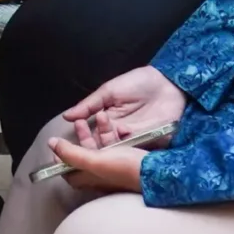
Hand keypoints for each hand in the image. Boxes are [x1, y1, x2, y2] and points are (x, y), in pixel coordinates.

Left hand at [42, 117, 151, 193]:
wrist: (159, 170)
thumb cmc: (125, 168)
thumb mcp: (94, 161)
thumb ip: (71, 153)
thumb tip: (51, 144)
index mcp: (91, 180)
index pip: (69, 173)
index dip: (61, 159)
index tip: (59, 143)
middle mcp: (101, 175)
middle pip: (84, 156)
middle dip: (81, 137)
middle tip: (81, 122)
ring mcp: (114, 167)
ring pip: (100, 147)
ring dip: (97, 131)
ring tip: (100, 115)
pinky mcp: (127, 159)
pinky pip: (115, 144)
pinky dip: (111, 132)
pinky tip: (113, 122)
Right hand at [64, 64, 188, 145]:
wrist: (167, 82)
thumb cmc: (137, 83)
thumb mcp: (109, 91)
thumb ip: (89, 105)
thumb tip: (67, 116)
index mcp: (106, 122)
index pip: (90, 137)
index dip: (81, 140)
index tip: (71, 138)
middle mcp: (118, 134)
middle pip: (102, 149)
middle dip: (93, 148)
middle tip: (87, 142)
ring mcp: (134, 140)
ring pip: (117, 151)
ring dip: (110, 145)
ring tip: (105, 135)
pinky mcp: (150, 142)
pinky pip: (135, 149)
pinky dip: (128, 145)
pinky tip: (123, 134)